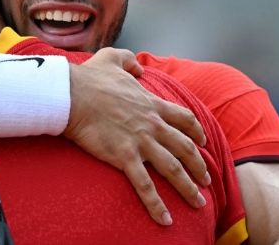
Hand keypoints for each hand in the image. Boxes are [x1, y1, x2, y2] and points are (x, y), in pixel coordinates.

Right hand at [64, 47, 209, 225]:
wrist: (72, 94)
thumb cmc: (89, 78)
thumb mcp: (113, 58)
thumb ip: (129, 60)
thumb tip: (138, 67)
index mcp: (151, 104)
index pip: (184, 119)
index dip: (196, 131)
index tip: (203, 141)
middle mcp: (152, 124)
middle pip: (185, 147)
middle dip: (199, 165)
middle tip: (206, 179)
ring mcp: (141, 142)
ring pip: (173, 169)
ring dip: (188, 188)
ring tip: (198, 203)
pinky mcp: (125, 157)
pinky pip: (145, 186)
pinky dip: (157, 205)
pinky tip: (166, 220)